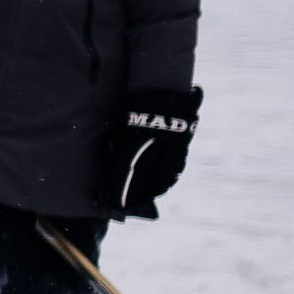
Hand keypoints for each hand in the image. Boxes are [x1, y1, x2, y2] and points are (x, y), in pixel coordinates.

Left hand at [103, 87, 201, 218]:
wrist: (163, 88)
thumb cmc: (135, 106)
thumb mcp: (121, 123)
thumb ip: (117, 145)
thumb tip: (110, 164)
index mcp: (134, 136)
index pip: (123, 169)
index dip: (117, 187)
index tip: (110, 201)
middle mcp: (153, 142)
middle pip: (142, 175)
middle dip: (132, 193)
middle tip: (124, 206)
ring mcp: (171, 143)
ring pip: (163, 173)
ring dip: (152, 190)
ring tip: (143, 200)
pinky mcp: (183, 142)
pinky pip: (177, 165)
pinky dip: (168, 178)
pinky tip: (161, 187)